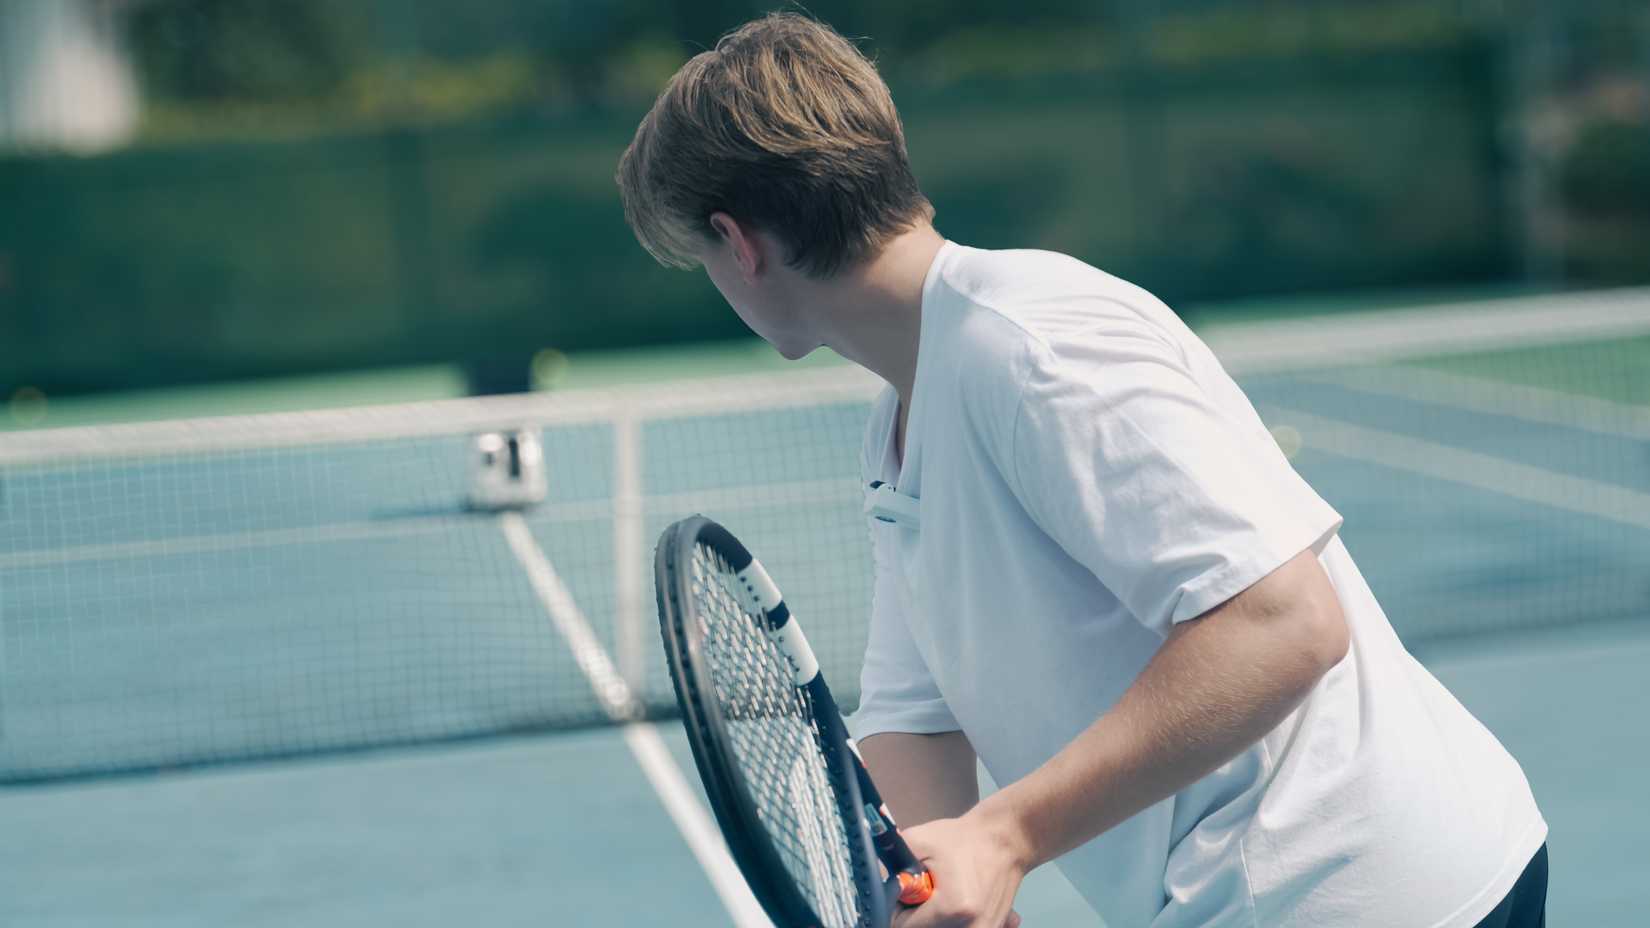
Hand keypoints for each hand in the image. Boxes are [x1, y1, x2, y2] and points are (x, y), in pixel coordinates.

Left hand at [891, 808, 1028, 927]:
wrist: (1007, 839)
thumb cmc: (963, 839)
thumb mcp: (918, 841)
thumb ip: (890, 867)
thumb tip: (873, 885)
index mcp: (951, 908)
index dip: (897, 911)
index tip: (906, 894)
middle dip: (917, 917)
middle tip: (926, 893)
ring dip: (934, 920)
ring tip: (944, 897)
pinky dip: (956, 922)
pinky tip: (963, 906)